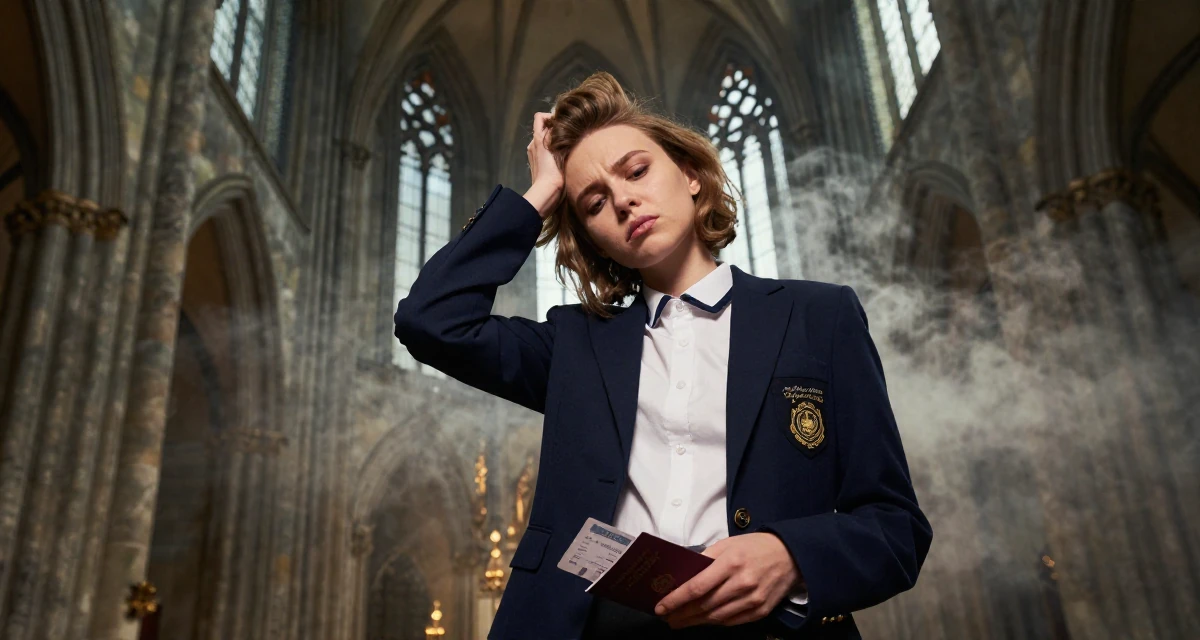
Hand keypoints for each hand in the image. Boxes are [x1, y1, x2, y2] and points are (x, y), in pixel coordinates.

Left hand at [522, 112, 562, 217]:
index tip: (562, 123)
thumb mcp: (557, 149)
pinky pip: (543, 150)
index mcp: (537, 139)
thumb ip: (556, 134)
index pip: (540, 117)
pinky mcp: (536, 164)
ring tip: (566, 146)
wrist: (546, 193)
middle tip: (568, 134)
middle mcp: (533, 145)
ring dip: (554, 139)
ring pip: (544, 140)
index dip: (550, 116)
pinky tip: (561, 157)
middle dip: (554, 129)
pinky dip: (551, 149)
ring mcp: (533, 154)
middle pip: (543, 128)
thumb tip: (558, 124)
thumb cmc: (554, 173)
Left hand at [654, 533, 800, 628]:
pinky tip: (702, 621)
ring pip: (716, 617)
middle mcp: (741, 584)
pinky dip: (714, 622)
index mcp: (731, 563)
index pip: (696, 587)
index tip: (660, 607)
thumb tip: (682, 575)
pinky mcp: (761, 611)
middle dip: (681, 614)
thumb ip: (706, 559)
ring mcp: (753, 600)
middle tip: (666, 618)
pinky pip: (731, 622)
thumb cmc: (755, 546)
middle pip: (704, 606)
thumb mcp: (728, 544)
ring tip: (679, 621)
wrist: (792, 555)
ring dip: (694, 621)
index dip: (676, 600)